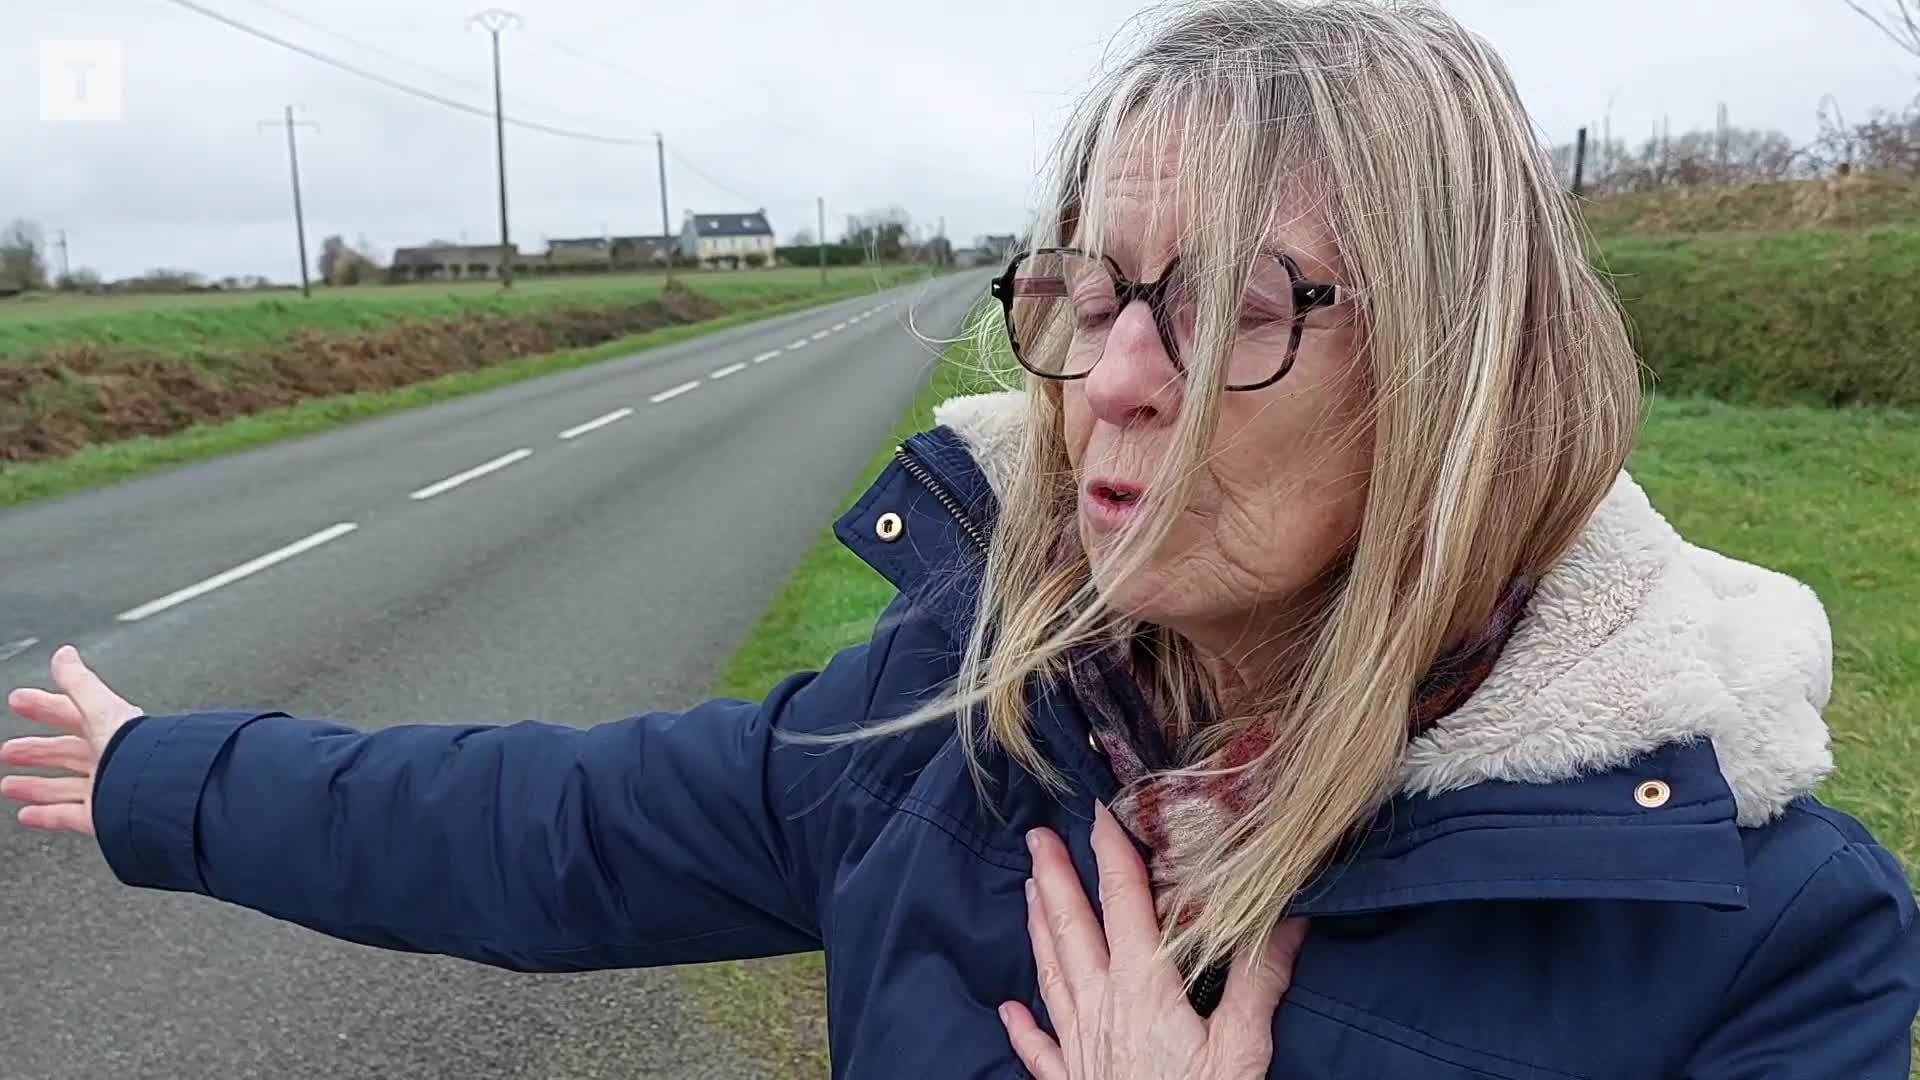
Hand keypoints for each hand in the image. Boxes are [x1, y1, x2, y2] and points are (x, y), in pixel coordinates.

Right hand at [2, 645, 144, 834]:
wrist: (159, 789)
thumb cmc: (138, 747)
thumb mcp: (101, 709)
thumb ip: (80, 683)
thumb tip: (64, 654)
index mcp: (113, 729)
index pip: (73, 713)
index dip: (45, 706)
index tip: (18, 700)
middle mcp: (111, 757)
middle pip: (67, 751)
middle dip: (36, 750)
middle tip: (8, 749)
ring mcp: (108, 786)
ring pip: (64, 786)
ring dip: (35, 785)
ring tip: (8, 784)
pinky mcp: (104, 814)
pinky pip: (70, 815)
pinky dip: (46, 815)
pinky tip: (26, 814)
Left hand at [1000, 802, 1308, 1079]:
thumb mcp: (1243, 1049)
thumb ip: (1258, 983)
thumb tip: (1285, 921)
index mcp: (1142, 988)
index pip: (1124, 904)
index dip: (1113, 856)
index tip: (1100, 813)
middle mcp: (1101, 1007)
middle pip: (1071, 928)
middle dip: (1054, 879)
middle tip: (1037, 836)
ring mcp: (1080, 1047)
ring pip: (1050, 974)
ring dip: (1037, 929)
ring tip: (1026, 890)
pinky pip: (1040, 1051)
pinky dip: (1024, 1028)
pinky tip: (1009, 1011)